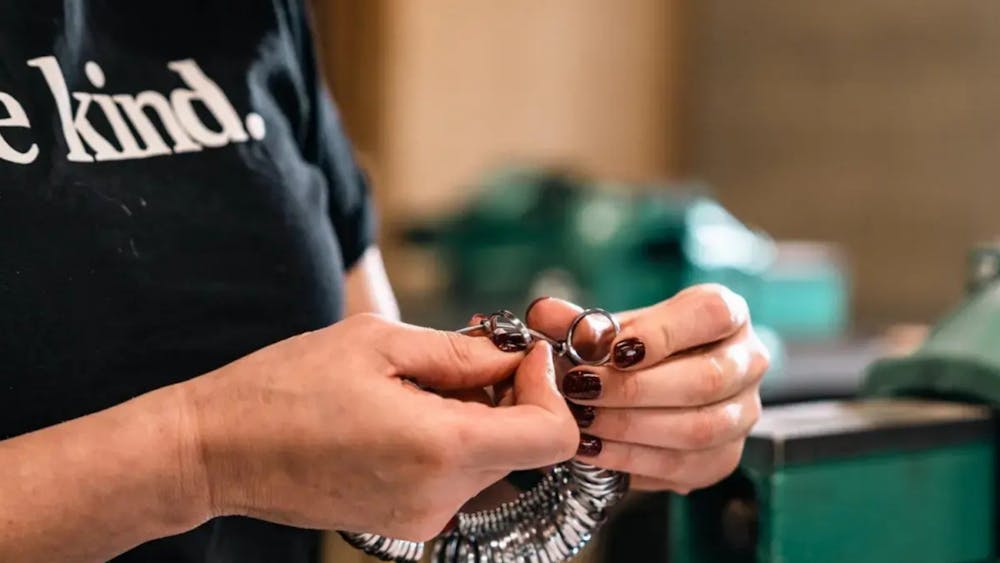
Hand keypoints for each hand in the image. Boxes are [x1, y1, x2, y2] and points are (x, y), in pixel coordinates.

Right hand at [179, 313, 577, 540]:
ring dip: (476, 415)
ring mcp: (423, 517)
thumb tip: (515, 356)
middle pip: (523, 445)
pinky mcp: (405, 521)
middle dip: (509, 393)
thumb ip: (461, 351)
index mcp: (440, 449)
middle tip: (465, 352)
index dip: (545, 387)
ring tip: (419, 382)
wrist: (217, 451)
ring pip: (490, 459)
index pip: (551, 436)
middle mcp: (440, 497)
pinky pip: (455, 476)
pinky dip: (450, 440)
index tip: (516, 354)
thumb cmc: (286, 386)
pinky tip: (404, 411)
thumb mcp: (377, 342)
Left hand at [525, 284, 768, 492]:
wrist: (654, 389)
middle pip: (705, 379)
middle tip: (581, 390)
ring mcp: (742, 413)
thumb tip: (546, 314)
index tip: (613, 350)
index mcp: (726, 314)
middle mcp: (747, 362)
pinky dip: (633, 460)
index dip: (662, 333)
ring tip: (583, 423)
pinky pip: (685, 466)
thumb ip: (578, 322)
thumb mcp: (610, 328)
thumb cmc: (634, 350)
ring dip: (632, 428)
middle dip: (634, 389)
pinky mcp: (725, 457)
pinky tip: (594, 450)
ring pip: (699, 428)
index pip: (711, 315)